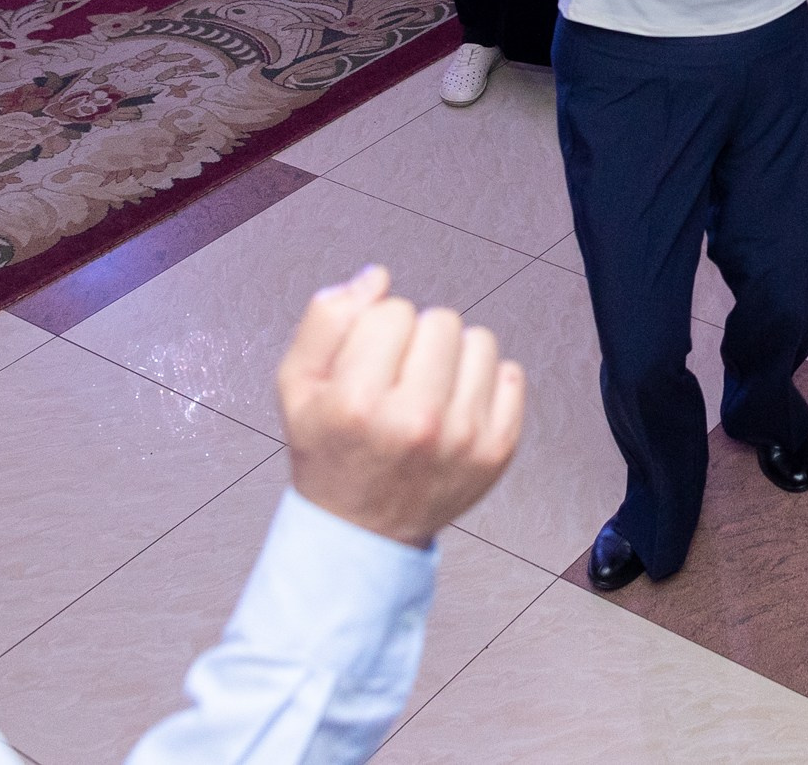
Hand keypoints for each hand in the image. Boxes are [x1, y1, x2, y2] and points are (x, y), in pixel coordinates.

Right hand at [276, 265, 525, 548]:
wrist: (359, 530)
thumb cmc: (328, 450)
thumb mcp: (297, 385)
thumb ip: (327, 320)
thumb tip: (377, 278)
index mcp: (359, 402)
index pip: (393, 309)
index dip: (377, 330)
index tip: (367, 366)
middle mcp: (416, 421)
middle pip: (441, 320)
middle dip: (416, 341)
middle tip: (397, 380)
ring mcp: (464, 438)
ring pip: (479, 341)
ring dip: (453, 358)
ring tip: (428, 392)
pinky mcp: (498, 450)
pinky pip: (511, 374)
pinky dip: (484, 384)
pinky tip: (454, 409)